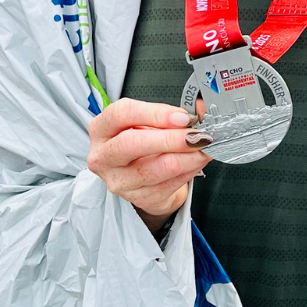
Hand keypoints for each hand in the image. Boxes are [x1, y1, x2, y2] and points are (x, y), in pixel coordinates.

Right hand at [87, 98, 211, 232]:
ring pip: (157, 168)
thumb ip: (171, 113)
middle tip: (196, 135)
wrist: (142, 175)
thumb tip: (202, 107)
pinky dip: (189, 170)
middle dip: (171, 138)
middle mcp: (104, 156)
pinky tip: (198, 161)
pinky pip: (169, 184)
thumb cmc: (144, 141)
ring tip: (204, 147)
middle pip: (132, 143)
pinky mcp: (138, 198)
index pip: (122, 114)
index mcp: (102, 129)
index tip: (183, 116)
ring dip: (188, 156)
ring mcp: (119, 181)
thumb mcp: (150, 122)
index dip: (156, 113)